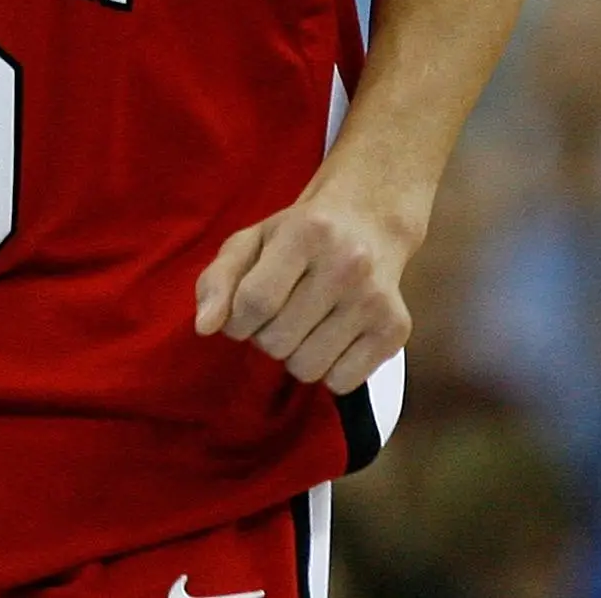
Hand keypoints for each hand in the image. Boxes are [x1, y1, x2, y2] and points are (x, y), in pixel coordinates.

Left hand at [193, 181, 414, 396]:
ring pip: (307, 368)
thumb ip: (218, 280)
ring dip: (296, 355)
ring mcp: (375, 298)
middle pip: (277, 341)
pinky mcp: (396, 328)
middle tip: (282, 312)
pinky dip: (329, 370)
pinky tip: (333, 337)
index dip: (237, 321)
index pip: (254, 303)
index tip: (243, 315)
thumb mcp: (252, 240)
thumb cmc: (301, 234)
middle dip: (267, 336)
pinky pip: (342, 382)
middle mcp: (347, 263)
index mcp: (306, 233)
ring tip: (307, 324)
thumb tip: (204, 327)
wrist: (371, 219)